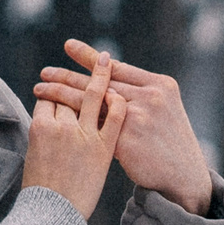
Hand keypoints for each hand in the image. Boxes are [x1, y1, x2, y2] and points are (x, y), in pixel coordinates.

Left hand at [33, 42, 214, 214]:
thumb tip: (110, 86)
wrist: (183, 178)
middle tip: (45, 71)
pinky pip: (92, 125)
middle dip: (68, 75)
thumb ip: (140, 96)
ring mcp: (139, 116)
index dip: (90, 57)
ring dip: (62, 93)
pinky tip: (52, 116)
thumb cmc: (170, 146)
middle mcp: (150, 96)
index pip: (118, 67)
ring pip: (91, 100)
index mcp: (160, 85)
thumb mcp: (164, 112)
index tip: (68, 46)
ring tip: (40, 88)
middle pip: (100, 82)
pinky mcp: (126, 139)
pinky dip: (70, 118)